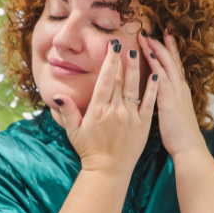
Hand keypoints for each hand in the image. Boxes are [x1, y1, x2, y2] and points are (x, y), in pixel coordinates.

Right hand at [53, 40, 158, 175]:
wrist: (108, 171)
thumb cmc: (89, 150)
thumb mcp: (73, 131)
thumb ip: (67, 111)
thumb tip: (57, 95)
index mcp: (98, 110)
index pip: (104, 81)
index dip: (109, 62)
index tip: (112, 47)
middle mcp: (115, 111)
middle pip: (119, 80)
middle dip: (122, 60)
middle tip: (126, 42)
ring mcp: (130, 117)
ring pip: (133, 88)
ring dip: (136, 69)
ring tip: (138, 52)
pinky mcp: (143, 124)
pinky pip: (149, 102)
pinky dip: (152, 88)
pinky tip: (156, 74)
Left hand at [138, 28, 205, 157]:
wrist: (189, 147)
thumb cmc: (180, 134)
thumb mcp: (174, 113)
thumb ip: (168, 101)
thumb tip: (159, 95)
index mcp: (180, 90)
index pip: (174, 65)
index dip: (168, 50)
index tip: (162, 36)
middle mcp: (180, 87)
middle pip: (170, 59)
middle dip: (160, 43)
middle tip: (150, 29)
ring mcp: (176, 92)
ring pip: (165, 64)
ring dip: (155, 48)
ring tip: (144, 36)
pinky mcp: (169, 99)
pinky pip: (161, 77)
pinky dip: (154, 63)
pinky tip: (146, 54)